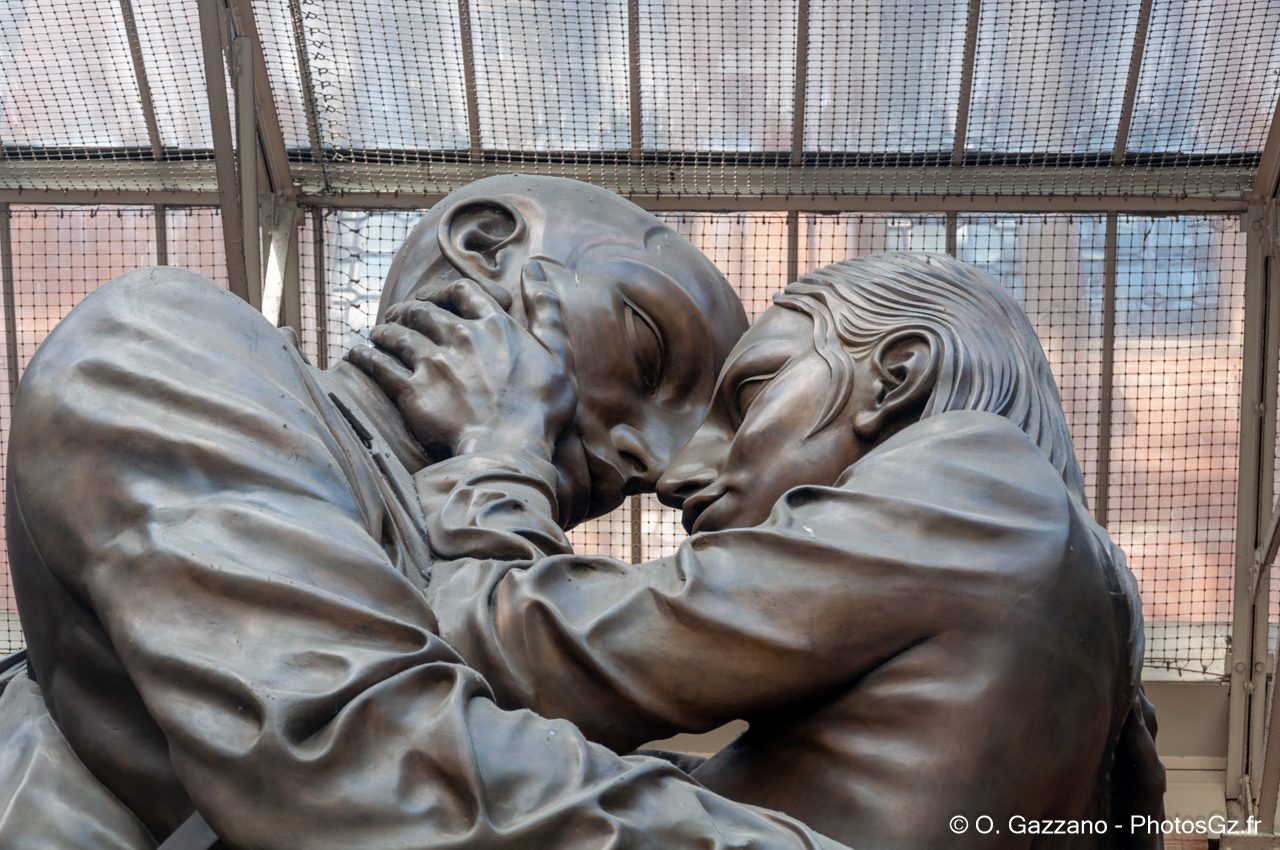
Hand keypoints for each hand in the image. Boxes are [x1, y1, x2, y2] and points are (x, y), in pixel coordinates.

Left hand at [346, 275, 576, 463]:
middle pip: (423, 310)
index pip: (462, 291)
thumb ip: (547, 309)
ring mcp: (433, 363)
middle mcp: (460, 336)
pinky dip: (364, 355)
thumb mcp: (559, 355)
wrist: (509, 452)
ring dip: (384, 330)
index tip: (437, 301)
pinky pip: (378, 365)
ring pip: (397, 333)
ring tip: (377, 334)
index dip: (445, 292)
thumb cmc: (541, 410)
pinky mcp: (411, 391)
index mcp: (495, 326)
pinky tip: (357, 353)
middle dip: (408, 310)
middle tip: (399, 317)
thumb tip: (537, 267)